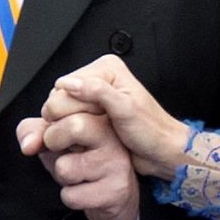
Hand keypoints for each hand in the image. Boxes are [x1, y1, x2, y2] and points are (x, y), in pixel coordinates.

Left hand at [16, 62, 144, 219]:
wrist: (116, 196)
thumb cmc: (83, 161)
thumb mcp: (55, 139)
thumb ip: (34, 132)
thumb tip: (29, 145)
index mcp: (100, 114)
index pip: (67, 102)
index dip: (50, 116)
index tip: (55, 127)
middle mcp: (114, 135)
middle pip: (74, 126)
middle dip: (53, 142)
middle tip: (63, 150)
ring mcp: (117, 163)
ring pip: (65, 168)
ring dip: (62, 176)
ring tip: (79, 174)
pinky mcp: (115, 190)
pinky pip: (71, 195)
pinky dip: (70, 197)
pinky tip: (87, 191)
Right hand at [23, 56, 190, 184]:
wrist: (161, 151)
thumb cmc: (150, 131)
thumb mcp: (125, 109)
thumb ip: (97, 92)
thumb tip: (69, 83)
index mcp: (105, 69)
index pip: (63, 86)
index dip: (70, 108)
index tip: (90, 121)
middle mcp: (96, 79)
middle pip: (58, 99)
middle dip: (71, 119)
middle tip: (94, 129)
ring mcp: (92, 97)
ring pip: (60, 114)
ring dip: (71, 128)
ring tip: (93, 135)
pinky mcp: (90, 113)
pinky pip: (67, 123)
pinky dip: (74, 134)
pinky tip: (89, 139)